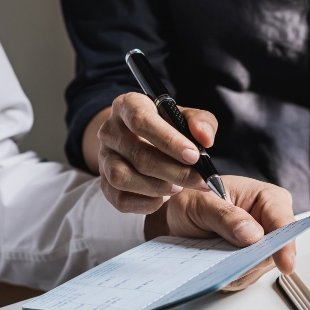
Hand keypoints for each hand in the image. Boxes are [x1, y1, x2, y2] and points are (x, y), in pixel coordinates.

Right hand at [83, 93, 219, 213]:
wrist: (142, 140)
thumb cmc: (167, 126)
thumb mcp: (186, 117)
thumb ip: (201, 122)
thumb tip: (205, 139)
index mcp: (128, 105)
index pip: (140, 120)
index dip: (169, 140)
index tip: (194, 156)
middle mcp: (110, 130)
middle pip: (138, 154)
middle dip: (174, 172)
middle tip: (198, 180)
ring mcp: (104, 157)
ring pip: (123, 178)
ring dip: (156, 187)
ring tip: (178, 188)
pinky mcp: (104, 182)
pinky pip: (120, 199)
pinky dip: (144, 204)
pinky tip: (163, 199)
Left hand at [144, 175, 295, 289]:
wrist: (178, 217)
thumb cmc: (193, 200)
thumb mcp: (201, 202)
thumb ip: (225, 216)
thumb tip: (252, 234)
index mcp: (268, 199)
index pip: (284, 223)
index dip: (286, 244)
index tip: (284, 263)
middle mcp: (269, 223)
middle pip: (274, 252)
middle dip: (250, 260)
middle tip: (225, 259)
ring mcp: (261, 246)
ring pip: (259, 268)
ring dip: (235, 269)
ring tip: (213, 254)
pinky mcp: (250, 263)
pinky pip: (245, 277)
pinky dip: (228, 275)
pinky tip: (214, 264)